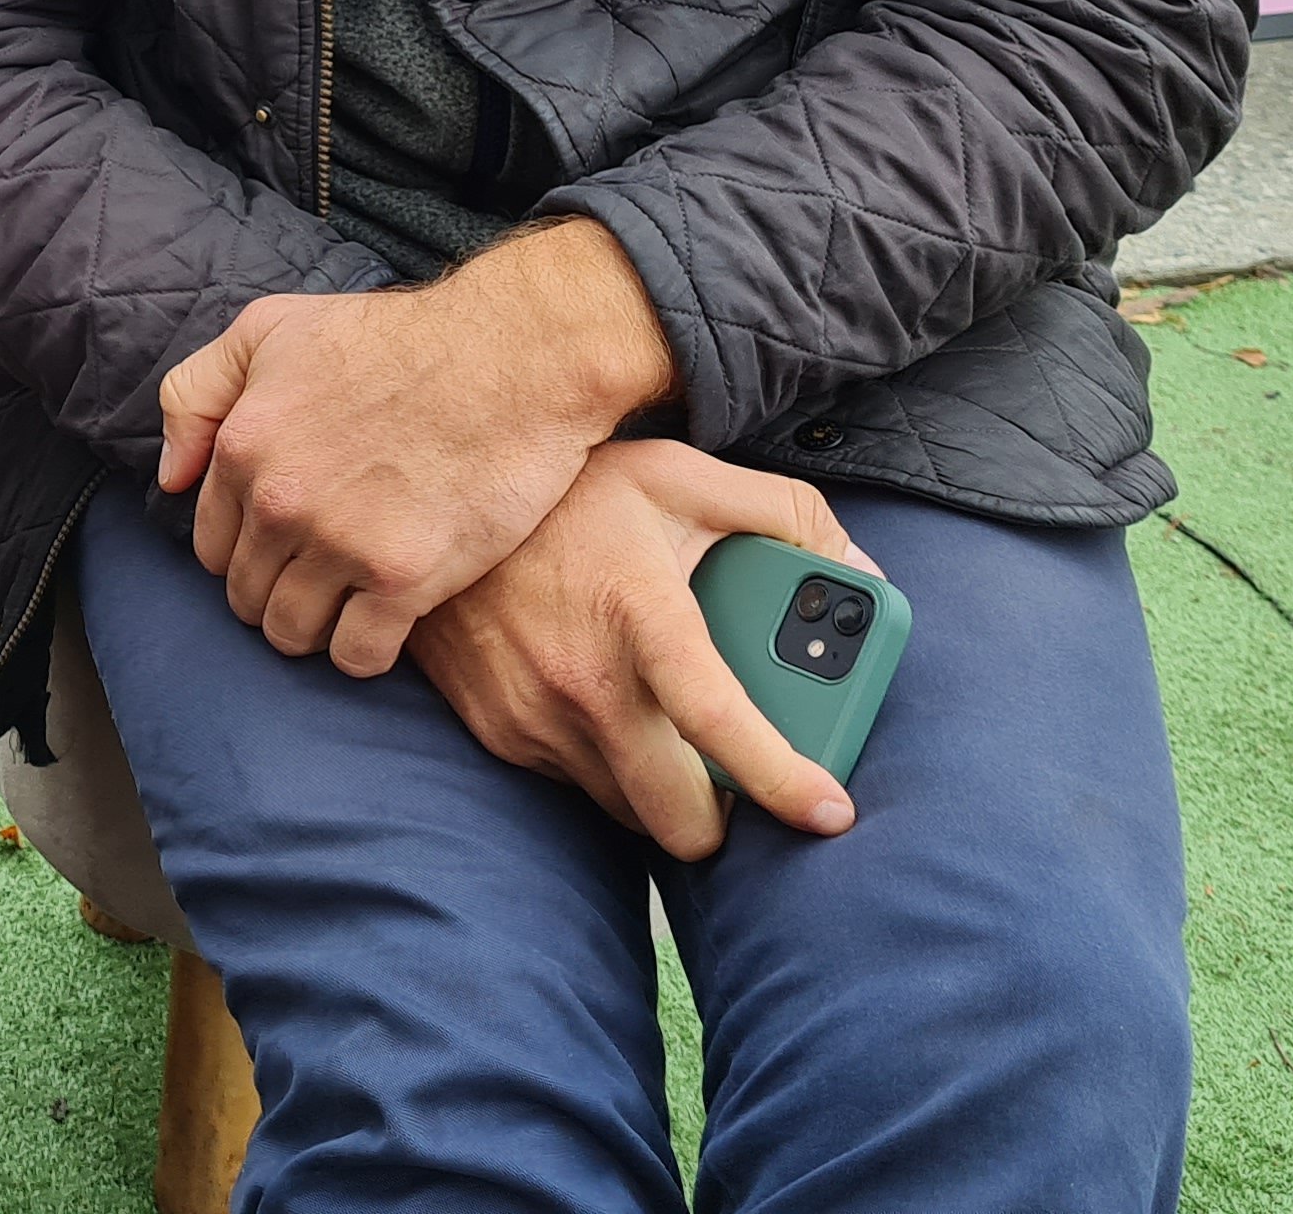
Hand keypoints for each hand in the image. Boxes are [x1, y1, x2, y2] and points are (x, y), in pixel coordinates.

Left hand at [156, 220, 676, 675]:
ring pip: (293, 634)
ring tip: (354, 601)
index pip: (211, 546)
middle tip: (326, 574)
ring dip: (317, 627)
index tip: (286, 545)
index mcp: (243, 444)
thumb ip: (198, 393)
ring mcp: (340, 542)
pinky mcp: (405, 578)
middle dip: (279, 592)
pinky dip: (366, 650)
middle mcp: (279, 500)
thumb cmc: (396, 337)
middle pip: (248, 597)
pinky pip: (357, 656)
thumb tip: (168, 478)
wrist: (513, 354)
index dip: (247, 551)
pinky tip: (389, 620)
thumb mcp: (270, 327)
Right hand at [405, 438, 870, 857]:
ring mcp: (532, 714)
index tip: (830, 812)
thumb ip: (782, 513)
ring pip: (626, 806)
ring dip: (658, 786)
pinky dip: (604, 762)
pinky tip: (603, 700)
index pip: (716, 719)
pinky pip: (574, 781)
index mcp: (639, 614)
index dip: (782, 777)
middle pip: (676, 815)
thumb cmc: (569, 490)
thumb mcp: (680, 475)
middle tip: (736, 775)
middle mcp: (580, 679)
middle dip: (721, 816)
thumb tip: (860, 570)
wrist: (433, 495)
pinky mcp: (498, 730)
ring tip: (666, 722)